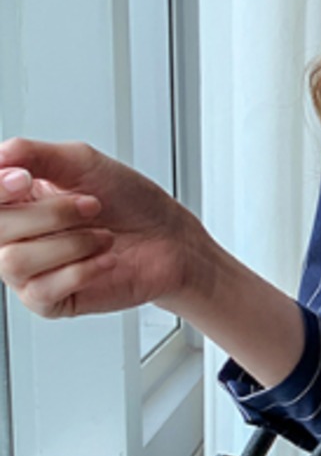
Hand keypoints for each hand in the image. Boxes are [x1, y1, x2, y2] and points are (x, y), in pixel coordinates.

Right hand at [0, 137, 206, 317]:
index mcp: (13, 199)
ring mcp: (28, 271)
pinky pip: (42, 290)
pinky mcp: (50, 301)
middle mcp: (13, 236)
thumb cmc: (129, 202)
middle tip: (92, 206)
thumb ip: (33, 154)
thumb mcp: (82, 162)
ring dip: (70, 244)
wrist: (171, 240)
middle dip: (51, 214)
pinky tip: (106, 260)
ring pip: (13, 261)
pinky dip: (81, 270)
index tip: (26, 179)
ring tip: (104, 236)